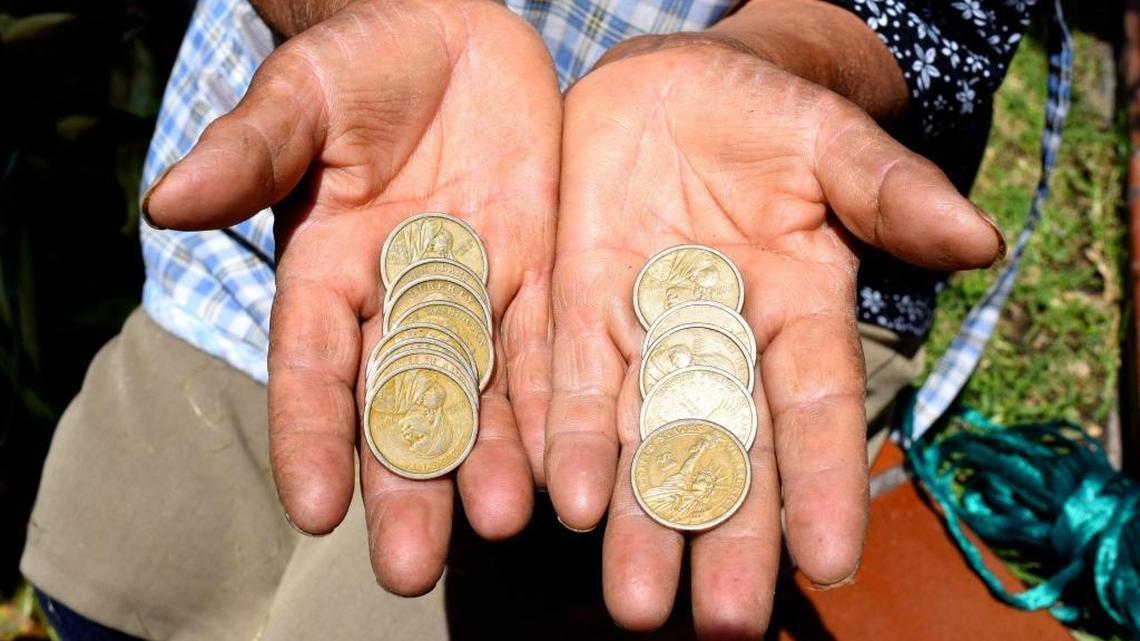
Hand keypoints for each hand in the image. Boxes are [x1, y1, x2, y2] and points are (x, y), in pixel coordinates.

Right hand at [144, 0, 559, 594]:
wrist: (449, 33)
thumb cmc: (359, 62)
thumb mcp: (303, 96)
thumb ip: (250, 151)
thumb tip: (165, 203)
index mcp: (327, 272)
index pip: (312, 365)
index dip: (310, 433)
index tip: (310, 506)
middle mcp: (401, 305)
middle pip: (401, 406)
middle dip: (406, 484)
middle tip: (409, 567)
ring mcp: (476, 297)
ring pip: (483, 395)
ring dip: (493, 461)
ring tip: (503, 524)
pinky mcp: (543, 276)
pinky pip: (554, 349)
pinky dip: (561, 405)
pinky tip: (573, 462)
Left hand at [547, 36, 1002, 635]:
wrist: (669, 89)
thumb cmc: (767, 116)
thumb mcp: (831, 142)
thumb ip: (890, 190)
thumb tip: (982, 240)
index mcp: (801, 311)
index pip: (817, 407)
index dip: (826, 479)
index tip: (832, 558)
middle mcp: (724, 345)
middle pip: (728, 451)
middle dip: (725, 534)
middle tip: (719, 622)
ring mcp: (646, 334)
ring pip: (644, 440)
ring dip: (638, 519)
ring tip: (636, 601)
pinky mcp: (578, 312)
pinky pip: (574, 384)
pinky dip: (569, 441)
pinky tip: (567, 502)